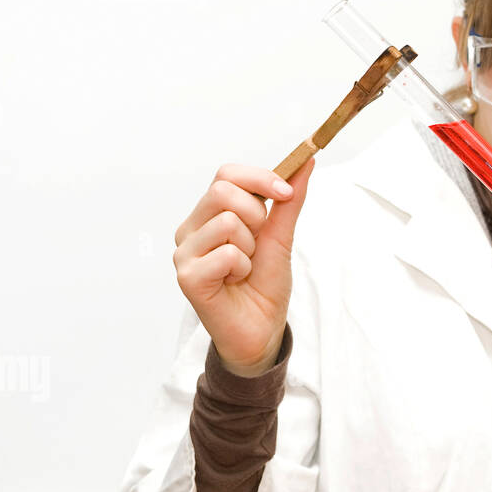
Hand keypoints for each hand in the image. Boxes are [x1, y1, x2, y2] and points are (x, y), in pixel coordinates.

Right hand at [172, 158, 314, 375]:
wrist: (262, 329)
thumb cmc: (264, 284)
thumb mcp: (281, 236)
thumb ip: (289, 200)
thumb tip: (307, 162)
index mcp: (210, 214)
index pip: (226, 174)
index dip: (260, 178)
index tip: (285, 193)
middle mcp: (191, 229)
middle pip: (223, 190)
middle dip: (257, 214)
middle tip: (258, 242)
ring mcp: (184, 252)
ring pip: (227, 222)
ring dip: (250, 247)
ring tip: (245, 267)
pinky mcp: (187, 277)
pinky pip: (226, 253)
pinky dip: (242, 268)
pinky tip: (236, 282)